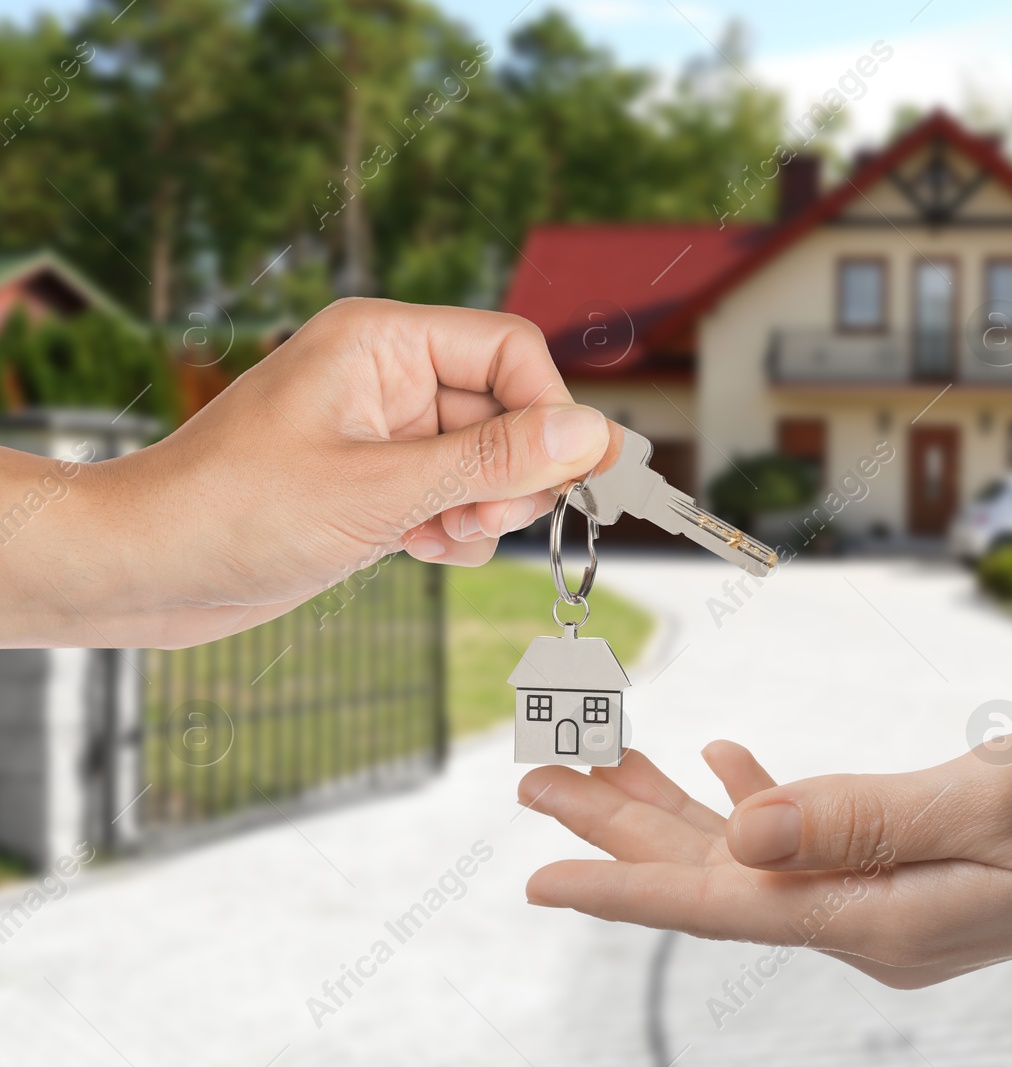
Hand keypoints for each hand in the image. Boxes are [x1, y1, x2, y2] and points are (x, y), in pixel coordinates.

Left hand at [5, 298, 610, 647]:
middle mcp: (387, 376)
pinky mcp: (375, 482)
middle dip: (512, 473)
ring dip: (484, 508)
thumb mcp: (380, 491)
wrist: (142, 570)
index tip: (565, 475)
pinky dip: (454, 529)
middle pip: (507, 408)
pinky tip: (417, 551)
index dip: (548, 412)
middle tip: (484, 518)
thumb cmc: (234, 512)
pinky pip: (454, 494)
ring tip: (438, 538)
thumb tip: (592, 435)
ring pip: (488, 460)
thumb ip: (494, 461)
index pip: (511, 349)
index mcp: (382, 342)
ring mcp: (382, 432)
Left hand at [518, 728, 1011, 987]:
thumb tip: (742, 830)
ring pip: (756, 854)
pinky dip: (764, 797)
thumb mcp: (992, 801)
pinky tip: (731, 764)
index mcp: (881, 918)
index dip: (624, 880)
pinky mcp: (912, 872)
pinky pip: (812, 838)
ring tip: (602, 762)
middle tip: (537, 780)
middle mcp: (871, 923)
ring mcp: (890, 901)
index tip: (538, 871)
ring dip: (679, 807)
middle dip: (624, 828)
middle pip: (720, 876)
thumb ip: (860, 818)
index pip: (723, 901)